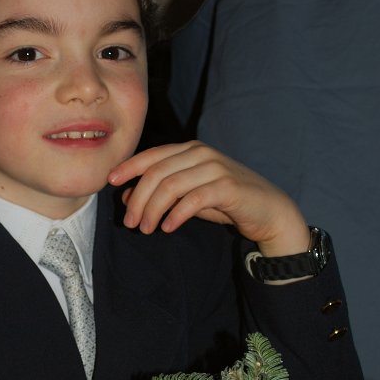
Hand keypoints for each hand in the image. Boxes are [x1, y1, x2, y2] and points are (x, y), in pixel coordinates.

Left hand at [108, 141, 309, 256]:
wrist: (269, 210)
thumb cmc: (225, 201)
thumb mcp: (188, 195)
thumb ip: (161, 192)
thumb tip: (125, 196)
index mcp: (190, 150)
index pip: (152, 155)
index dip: (129, 168)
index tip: (110, 182)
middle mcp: (201, 153)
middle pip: (157, 173)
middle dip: (138, 198)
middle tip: (130, 222)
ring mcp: (215, 168)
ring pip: (170, 186)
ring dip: (152, 209)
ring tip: (146, 229)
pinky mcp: (227, 186)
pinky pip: (192, 199)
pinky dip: (176, 214)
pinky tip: (167, 227)